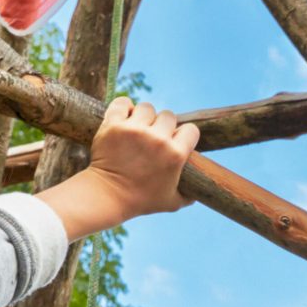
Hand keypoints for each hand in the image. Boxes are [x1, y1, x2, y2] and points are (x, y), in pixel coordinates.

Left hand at [38, 97, 198, 239]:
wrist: (107, 197)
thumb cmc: (141, 201)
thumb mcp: (172, 203)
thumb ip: (189, 196)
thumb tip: (198, 192)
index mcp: (175, 155)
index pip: (191, 129)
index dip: (184, 136)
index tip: (174, 142)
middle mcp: (158, 139)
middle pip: (169, 116)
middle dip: (163, 126)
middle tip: (153, 138)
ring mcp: (135, 130)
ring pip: (147, 108)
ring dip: (144, 116)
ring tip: (137, 128)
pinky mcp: (114, 125)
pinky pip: (122, 103)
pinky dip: (124, 107)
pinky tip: (124, 116)